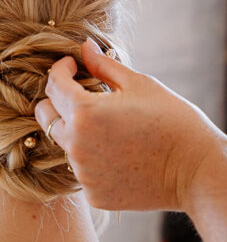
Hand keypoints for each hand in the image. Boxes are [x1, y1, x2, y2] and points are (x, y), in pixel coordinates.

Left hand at [34, 38, 224, 212]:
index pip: (53, 84)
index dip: (61, 69)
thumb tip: (83, 47)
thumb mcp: (139, 85)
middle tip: (79, 93)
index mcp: (84, 113)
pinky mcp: (94, 194)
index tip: (73, 65)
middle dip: (56, 100)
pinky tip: (117, 152)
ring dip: (76, 130)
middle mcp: (76, 145)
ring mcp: (84, 173)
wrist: (197, 172)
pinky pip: (82, 169)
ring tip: (108, 126)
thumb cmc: (173, 121)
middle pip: (45, 116)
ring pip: (64, 143)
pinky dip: (92, 158)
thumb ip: (103, 65)